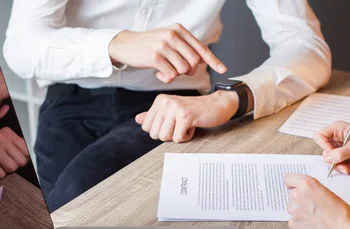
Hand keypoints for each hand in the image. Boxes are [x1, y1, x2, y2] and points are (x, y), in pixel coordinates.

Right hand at [0, 127, 29, 179]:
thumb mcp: (3, 147)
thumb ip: (18, 149)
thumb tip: (32, 159)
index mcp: (7, 133)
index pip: (27, 152)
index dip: (18, 160)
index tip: (8, 158)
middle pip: (20, 162)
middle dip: (11, 167)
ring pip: (11, 168)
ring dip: (2, 171)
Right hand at [109, 24, 225, 83]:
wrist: (126, 45)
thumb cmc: (150, 45)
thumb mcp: (169, 40)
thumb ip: (185, 48)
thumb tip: (202, 61)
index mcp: (179, 30)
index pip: (201, 48)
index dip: (213, 60)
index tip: (223, 70)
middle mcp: (173, 35)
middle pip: (194, 62)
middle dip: (189, 71)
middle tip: (177, 70)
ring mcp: (164, 45)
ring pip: (183, 70)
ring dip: (176, 75)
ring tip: (166, 71)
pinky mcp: (155, 57)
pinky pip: (171, 75)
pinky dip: (167, 78)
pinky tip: (159, 74)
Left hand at [135, 90, 238, 142]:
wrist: (218, 104)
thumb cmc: (196, 110)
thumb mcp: (173, 111)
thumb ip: (155, 116)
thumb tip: (138, 120)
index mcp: (160, 100)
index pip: (147, 127)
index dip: (162, 131)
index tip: (174, 122)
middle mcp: (165, 102)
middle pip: (155, 134)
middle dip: (169, 135)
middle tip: (181, 124)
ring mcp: (175, 108)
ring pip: (165, 137)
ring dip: (178, 136)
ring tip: (187, 124)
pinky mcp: (185, 116)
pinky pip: (177, 138)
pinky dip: (187, 137)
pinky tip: (194, 125)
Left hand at [285, 173, 349, 228]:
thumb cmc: (341, 213)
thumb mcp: (328, 193)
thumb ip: (313, 190)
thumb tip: (307, 194)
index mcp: (307, 184)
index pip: (289, 179)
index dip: (293, 184)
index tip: (297, 188)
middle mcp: (297, 195)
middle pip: (291, 194)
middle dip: (299, 199)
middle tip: (312, 206)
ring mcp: (293, 210)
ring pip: (291, 208)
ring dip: (299, 211)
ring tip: (314, 217)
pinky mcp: (292, 224)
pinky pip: (293, 221)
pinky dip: (300, 223)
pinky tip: (312, 226)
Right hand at [314, 121, 349, 174]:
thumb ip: (340, 153)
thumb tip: (328, 159)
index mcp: (337, 129)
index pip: (319, 136)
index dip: (324, 146)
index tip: (333, 155)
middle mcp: (337, 138)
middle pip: (326, 153)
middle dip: (338, 162)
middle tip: (347, 166)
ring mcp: (341, 148)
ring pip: (334, 162)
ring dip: (346, 167)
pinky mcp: (346, 157)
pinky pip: (342, 166)